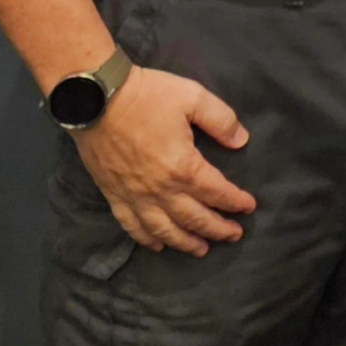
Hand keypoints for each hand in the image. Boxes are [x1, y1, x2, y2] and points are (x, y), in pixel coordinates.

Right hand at [74, 65, 254, 256]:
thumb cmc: (148, 96)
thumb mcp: (193, 97)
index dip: (235, 201)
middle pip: (194, 218)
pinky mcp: (113, 195)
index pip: (216, 192)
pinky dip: (147, 239)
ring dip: (186, 242)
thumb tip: (242, 141)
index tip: (249, 207)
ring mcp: (134, 196)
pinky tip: (157, 245)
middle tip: (234, 235)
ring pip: (164, 229)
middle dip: (217, 229)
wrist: (95, 100)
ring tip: (202, 249)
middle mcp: (160, 190)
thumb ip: (222, 120)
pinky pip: (131, 226)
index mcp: (183, 167)